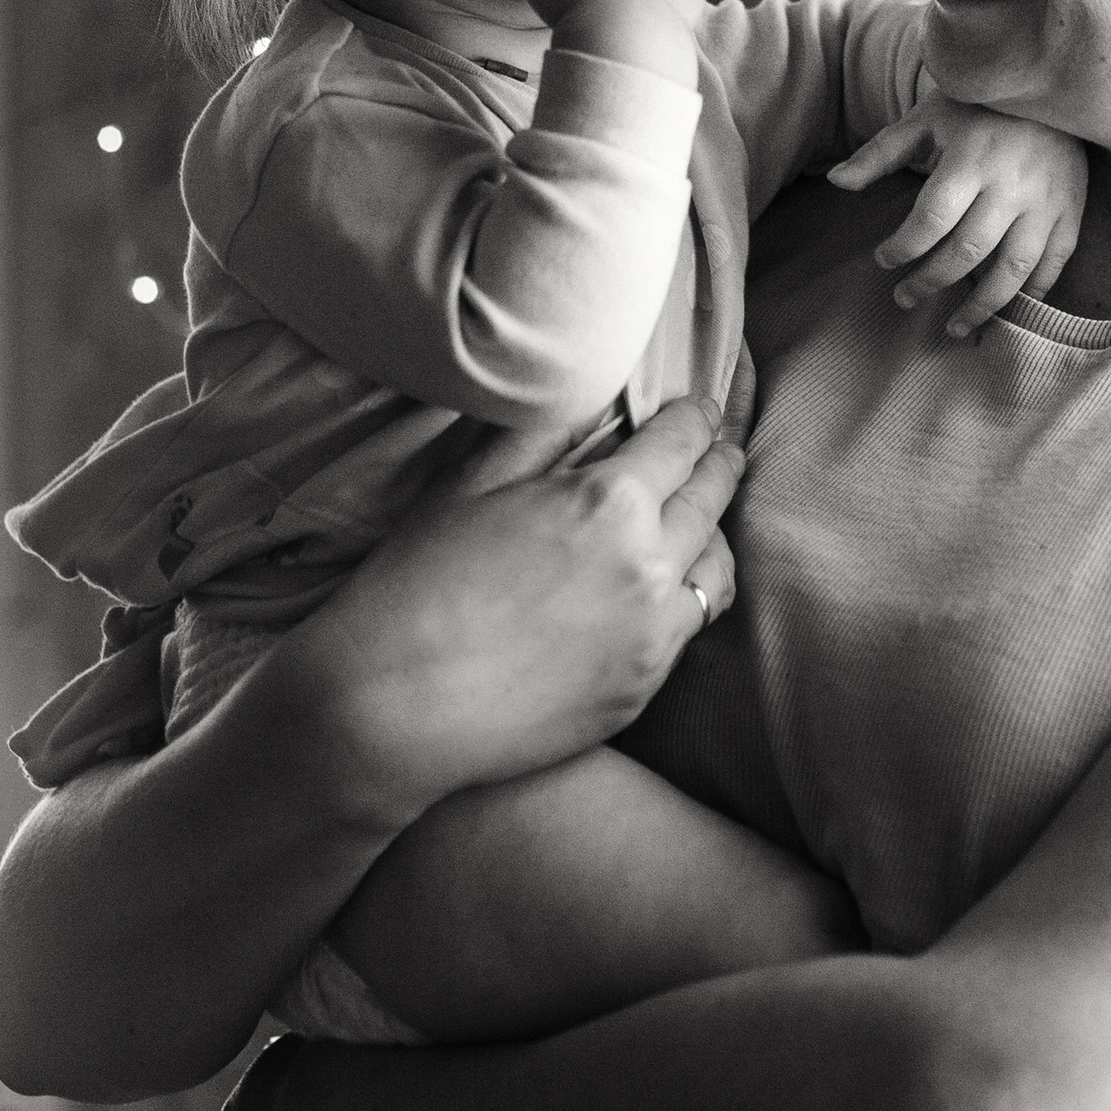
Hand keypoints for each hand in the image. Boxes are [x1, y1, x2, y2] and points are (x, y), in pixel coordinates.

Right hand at [280, 396, 743, 805]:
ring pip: (715, 568)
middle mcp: (648, 565)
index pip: (682, 442)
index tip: (699, 409)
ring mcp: (652, 635)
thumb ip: (538, 437)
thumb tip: (581, 402)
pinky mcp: (641, 689)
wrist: (391, 708)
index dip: (695, 417)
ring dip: (712, 533)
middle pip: (711, 498)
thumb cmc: (416, 586)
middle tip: (719, 451)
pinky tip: (671, 589)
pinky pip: (690, 628)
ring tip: (702, 520)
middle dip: (718, 465)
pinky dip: (689, 597)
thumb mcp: (471, 485)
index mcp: (609, 501)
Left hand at [827, 97, 1089, 336]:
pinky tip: (1006, 310)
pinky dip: (1030, 294)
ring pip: (1013, 268)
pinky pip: (1053, 264)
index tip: (883, 260)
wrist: (1050, 84)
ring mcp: (1047, 201)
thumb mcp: (924, 121)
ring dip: (981, 305)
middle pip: (968, 249)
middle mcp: (1012, 182)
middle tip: (904, 298)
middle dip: (931, 281)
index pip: (932, 218)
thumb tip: (835, 182)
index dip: (903, 247)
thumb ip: (879, 153)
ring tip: (954, 327)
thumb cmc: (976, 107)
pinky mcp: (1071, 212)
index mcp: (971, 157)